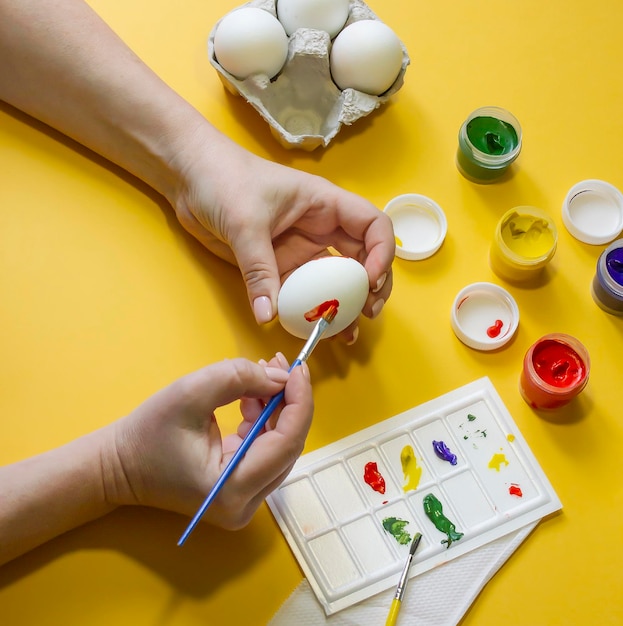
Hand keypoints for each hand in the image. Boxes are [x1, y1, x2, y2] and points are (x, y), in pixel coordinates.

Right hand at [103, 354, 312, 529]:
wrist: (119, 466)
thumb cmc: (148, 433)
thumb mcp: (190, 393)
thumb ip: (239, 378)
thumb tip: (281, 377)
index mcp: (233, 488)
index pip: (287, 442)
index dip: (299, 402)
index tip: (297, 368)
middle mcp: (246, 503)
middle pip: (288, 445)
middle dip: (289, 400)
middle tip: (279, 364)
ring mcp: (244, 500)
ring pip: (279, 446)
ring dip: (276, 408)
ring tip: (261, 374)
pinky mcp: (239, 490)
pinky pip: (265, 450)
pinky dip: (263, 420)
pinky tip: (251, 397)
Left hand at [171, 133, 394, 339]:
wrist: (188, 176)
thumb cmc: (223, 179)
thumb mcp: (245, 223)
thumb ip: (259, 269)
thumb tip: (269, 316)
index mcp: (324, 204)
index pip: (372, 226)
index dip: (381, 253)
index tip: (368, 282)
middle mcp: (320, 228)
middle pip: (362, 258)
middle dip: (371, 287)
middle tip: (368, 314)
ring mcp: (300, 250)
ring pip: (334, 281)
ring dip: (345, 306)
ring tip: (347, 332)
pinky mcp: (279, 267)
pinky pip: (302, 293)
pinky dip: (311, 312)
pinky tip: (314, 330)